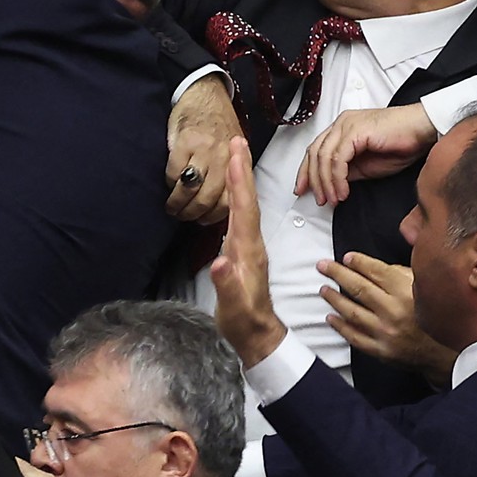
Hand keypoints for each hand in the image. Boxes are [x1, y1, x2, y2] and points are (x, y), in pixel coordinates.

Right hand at [166, 75, 242, 223]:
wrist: (205, 94)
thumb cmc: (217, 124)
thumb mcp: (231, 150)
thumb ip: (227, 174)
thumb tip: (216, 203)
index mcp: (236, 162)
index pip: (229, 200)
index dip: (213, 216)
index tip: (202, 221)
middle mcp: (224, 158)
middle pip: (208, 198)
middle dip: (192, 213)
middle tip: (182, 216)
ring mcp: (205, 150)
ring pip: (191, 189)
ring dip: (178, 202)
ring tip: (172, 206)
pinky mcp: (185, 142)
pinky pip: (175, 172)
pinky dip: (169, 183)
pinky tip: (168, 184)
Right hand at [208, 137, 288, 367]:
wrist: (258, 336)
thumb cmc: (243, 322)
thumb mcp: (234, 307)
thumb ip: (227, 284)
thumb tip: (219, 262)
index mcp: (247, 251)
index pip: (243, 208)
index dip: (239, 181)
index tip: (235, 154)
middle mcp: (250, 243)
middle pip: (247, 199)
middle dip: (241, 169)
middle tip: (236, 140)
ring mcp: (247, 247)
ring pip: (244, 205)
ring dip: (240, 179)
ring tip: (234, 156)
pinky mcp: (241, 251)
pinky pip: (239, 216)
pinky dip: (236, 197)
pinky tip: (232, 192)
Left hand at [295, 103, 436, 205]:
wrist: (424, 130)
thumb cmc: (402, 144)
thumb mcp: (368, 165)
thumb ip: (348, 171)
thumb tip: (333, 184)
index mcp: (342, 128)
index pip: (315, 150)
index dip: (306, 171)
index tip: (304, 189)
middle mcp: (341, 124)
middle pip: (314, 153)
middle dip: (313, 180)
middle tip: (319, 198)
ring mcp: (346, 125)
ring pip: (323, 157)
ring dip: (326, 182)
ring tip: (333, 199)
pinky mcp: (355, 131)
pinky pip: (338, 159)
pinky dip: (338, 178)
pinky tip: (343, 191)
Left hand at [319, 252, 458, 382]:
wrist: (450, 353)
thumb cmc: (438, 317)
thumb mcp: (427, 289)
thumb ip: (403, 275)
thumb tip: (376, 267)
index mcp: (407, 292)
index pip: (376, 272)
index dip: (358, 262)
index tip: (345, 257)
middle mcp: (395, 311)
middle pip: (359, 288)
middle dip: (337, 274)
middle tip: (323, 266)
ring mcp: (386, 332)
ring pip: (352, 312)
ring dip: (334, 299)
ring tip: (324, 289)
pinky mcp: (382, 350)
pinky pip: (355, 337)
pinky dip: (340, 326)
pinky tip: (331, 317)